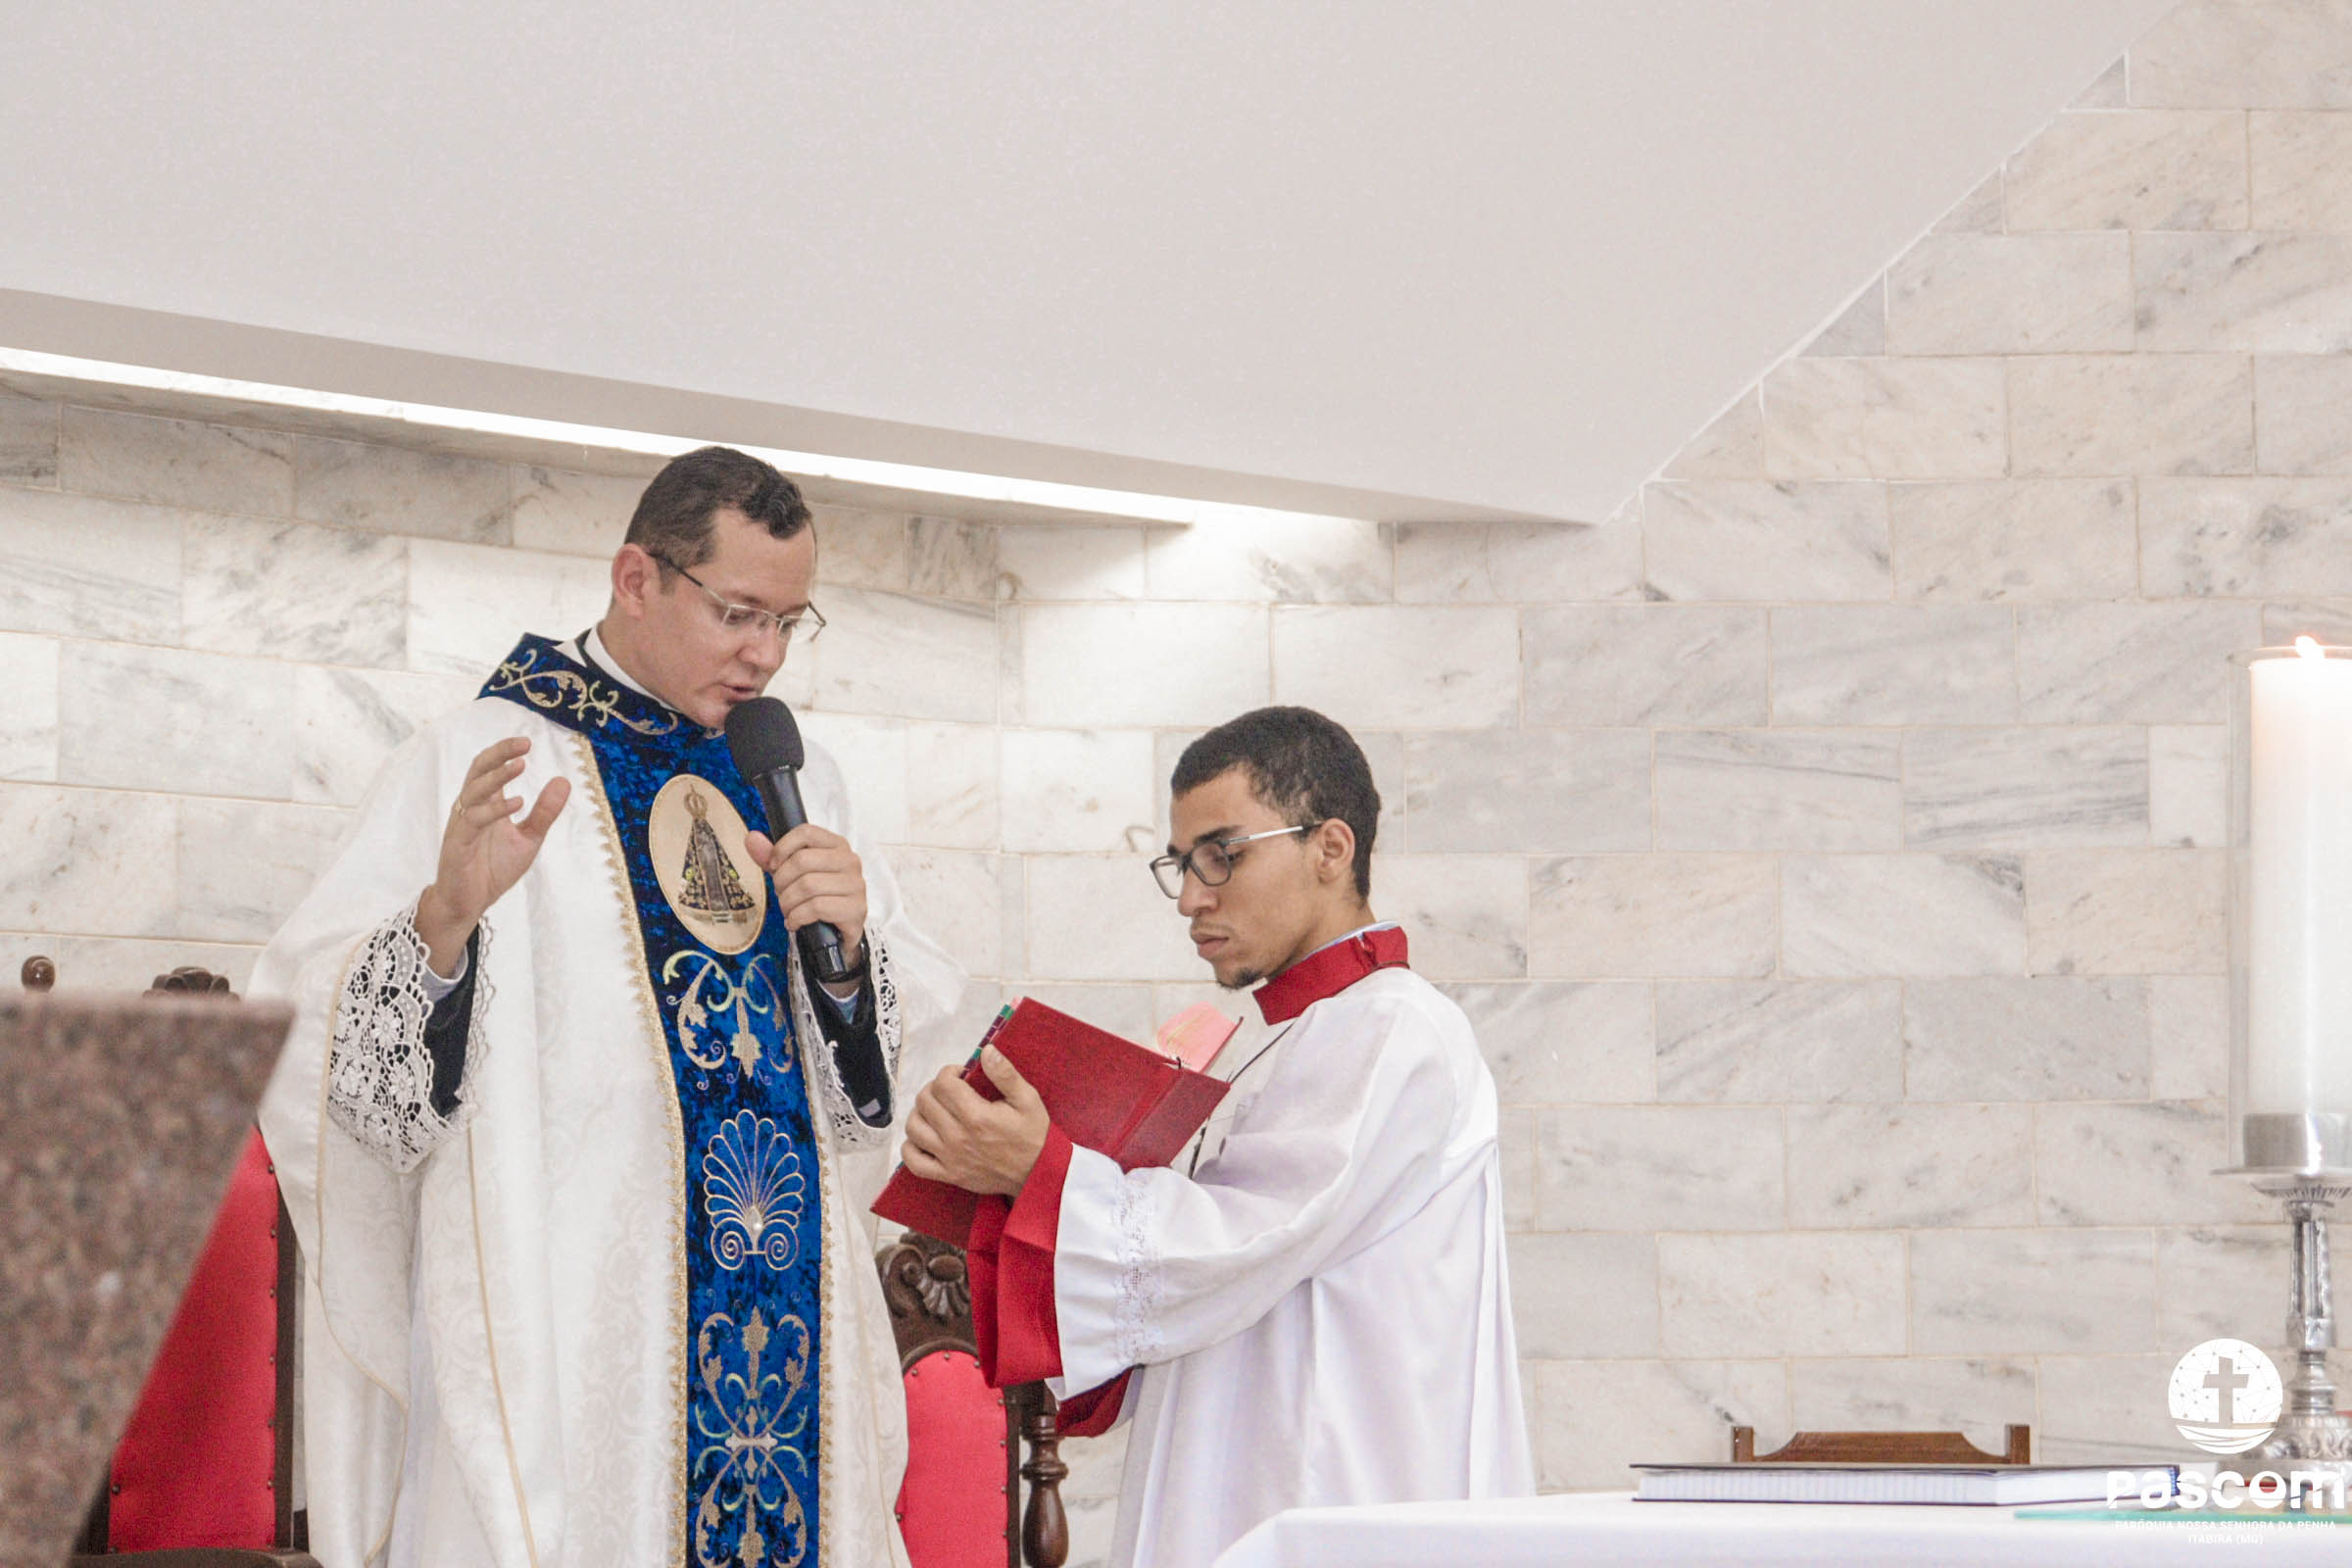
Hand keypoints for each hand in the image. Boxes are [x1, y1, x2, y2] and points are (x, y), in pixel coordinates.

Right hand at [415, 738, 571, 972]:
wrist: (468, 904)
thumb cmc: (492, 869)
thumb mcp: (528, 838)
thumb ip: (544, 812)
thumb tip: (563, 780)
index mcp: (485, 804)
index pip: (489, 768)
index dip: (504, 752)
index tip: (527, 742)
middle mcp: (470, 809)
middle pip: (478, 771)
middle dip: (499, 754)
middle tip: (524, 743)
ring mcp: (462, 826)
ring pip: (473, 791)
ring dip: (496, 777)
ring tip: (521, 766)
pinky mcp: (458, 845)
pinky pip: (473, 821)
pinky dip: (495, 810)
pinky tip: (517, 803)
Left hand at [744, 823, 867, 974]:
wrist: (837, 933)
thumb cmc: (816, 897)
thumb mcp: (792, 875)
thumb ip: (773, 857)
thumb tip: (752, 837)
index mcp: (837, 846)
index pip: (806, 833)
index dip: (782, 848)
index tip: (773, 866)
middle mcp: (850, 861)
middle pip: (802, 861)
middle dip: (782, 881)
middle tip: (781, 894)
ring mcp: (856, 885)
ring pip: (808, 885)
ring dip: (788, 902)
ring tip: (788, 910)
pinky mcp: (855, 909)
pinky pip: (817, 908)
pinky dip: (797, 917)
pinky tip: (795, 922)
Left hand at [901, 1047, 1049, 1196]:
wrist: (1038, 1174)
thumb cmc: (1033, 1135)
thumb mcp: (1028, 1100)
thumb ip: (1005, 1074)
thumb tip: (986, 1051)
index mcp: (977, 1116)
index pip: (943, 1084)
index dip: (949, 1072)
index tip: (961, 1075)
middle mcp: (958, 1138)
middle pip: (925, 1101)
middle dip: (935, 1088)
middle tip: (950, 1090)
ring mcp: (950, 1159)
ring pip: (913, 1127)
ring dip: (921, 1113)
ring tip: (937, 1110)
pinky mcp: (948, 1175)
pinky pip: (913, 1161)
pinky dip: (911, 1146)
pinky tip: (925, 1136)